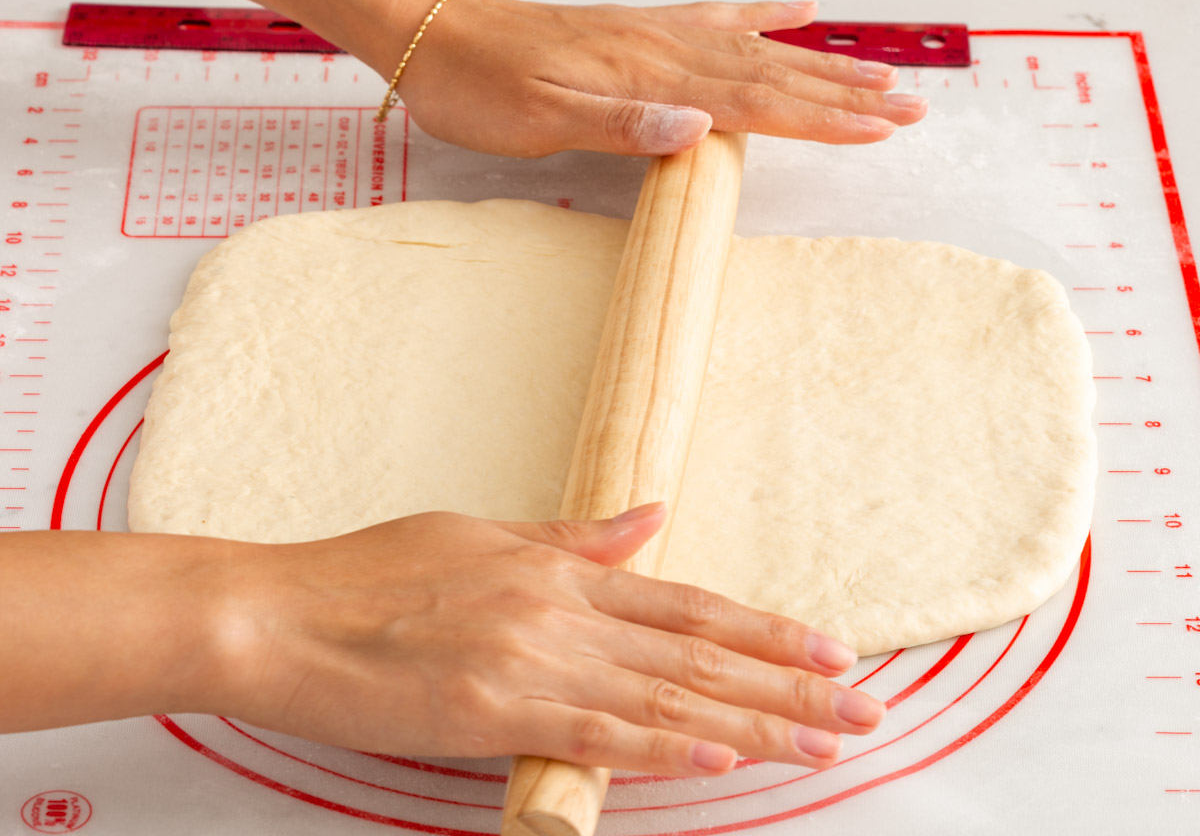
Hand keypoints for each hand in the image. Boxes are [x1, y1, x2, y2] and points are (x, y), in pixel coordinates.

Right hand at [212, 503, 884, 775]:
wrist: (278, 613)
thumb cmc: (370, 572)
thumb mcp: (479, 535)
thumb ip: (572, 537)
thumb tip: (650, 518)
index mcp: (559, 570)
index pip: (690, 604)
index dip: (767, 629)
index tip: (832, 649)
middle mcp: (561, 611)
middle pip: (698, 653)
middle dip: (788, 684)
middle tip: (865, 706)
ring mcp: (530, 662)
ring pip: (665, 697)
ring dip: (752, 725)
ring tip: (824, 744)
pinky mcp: (490, 713)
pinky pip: (595, 734)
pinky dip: (664, 747)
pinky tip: (720, 759)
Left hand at [366, 0, 927, 157]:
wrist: (436, 31)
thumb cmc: (480, 87)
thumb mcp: (539, 120)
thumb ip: (621, 125)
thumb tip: (697, 130)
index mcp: (647, 77)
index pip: (754, 101)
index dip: (821, 118)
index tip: (881, 128)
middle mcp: (662, 49)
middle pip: (772, 73)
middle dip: (843, 94)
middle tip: (909, 106)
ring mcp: (653, 33)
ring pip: (755, 48)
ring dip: (819, 64)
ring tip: (875, 72)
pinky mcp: (637, 28)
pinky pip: (714, 17)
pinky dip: (761, 15)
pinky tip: (796, 11)